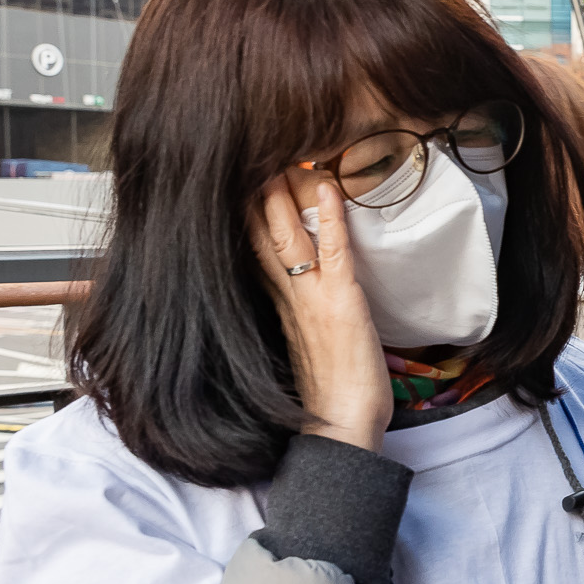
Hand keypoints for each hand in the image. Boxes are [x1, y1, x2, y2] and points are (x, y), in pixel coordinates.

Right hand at [249, 176, 388, 451]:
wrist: (337, 431)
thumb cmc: (328, 396)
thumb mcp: (306, 348)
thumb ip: (299, 318)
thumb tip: (302, 301)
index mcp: (277, 306)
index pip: (254, 250)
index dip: (248, 213)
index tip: (242, 181)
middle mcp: (287, 297)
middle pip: (262, 234)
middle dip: (258, 192)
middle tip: (256, 152)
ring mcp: (311, 299)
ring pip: (290, 235)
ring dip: (287, 194)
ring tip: (288, 156)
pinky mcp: (341, 304)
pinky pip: (333, 252)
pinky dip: (331, 219)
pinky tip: (329, 188)